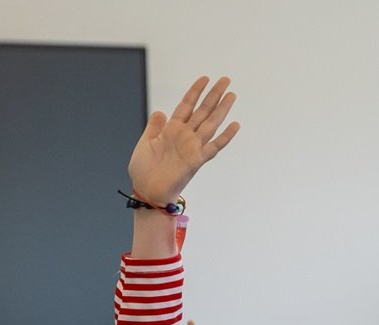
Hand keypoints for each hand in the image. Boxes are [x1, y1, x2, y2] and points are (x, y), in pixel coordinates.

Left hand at [128, 75, 239, 206]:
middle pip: (203, 110)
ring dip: (222, 110)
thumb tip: (160, 112)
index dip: (195, 91)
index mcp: (171, 129)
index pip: (187, 105)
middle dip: (214, 95)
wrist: (147, 190)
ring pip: (211, 124)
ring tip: (231, 95)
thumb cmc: (143, 170)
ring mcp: (192, 147)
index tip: (205, 79)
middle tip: (225, 80)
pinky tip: (234, 125)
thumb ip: (154, 127)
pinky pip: (214, 147)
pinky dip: (225, 137)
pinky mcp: (197, 160)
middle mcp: (185, 136)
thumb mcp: (145, 143)